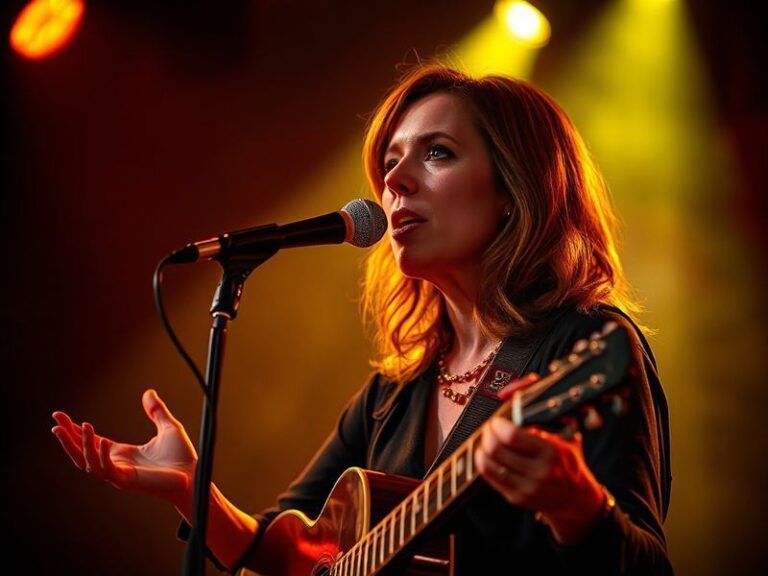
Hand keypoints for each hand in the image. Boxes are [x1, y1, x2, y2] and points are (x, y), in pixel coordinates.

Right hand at [51, 389, 197, 507]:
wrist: (194, 476)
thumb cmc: (182, 457)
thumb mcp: (168, 427)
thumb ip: (156, 411)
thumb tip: (148, 392)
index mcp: (122, 454)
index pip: (92, 441)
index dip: (75, 429)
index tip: (60, 416)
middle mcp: (116, 464)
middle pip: (82, 452)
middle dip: (67, 438)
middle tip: (54, 421)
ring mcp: (119, 474)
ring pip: (89, 462)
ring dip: (81, 446)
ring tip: (80, 426)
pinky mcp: (126, 481)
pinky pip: (106, 469)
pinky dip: (101, 456)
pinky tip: (102, 442)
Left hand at [474, 375, 604, 543]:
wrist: (576, 497)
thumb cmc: (568, 457)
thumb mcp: (566, 428)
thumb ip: (543, 401)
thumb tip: (519, 386)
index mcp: (551, 451)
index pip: (512, 436)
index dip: (498, 423)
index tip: (498, 418)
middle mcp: (539, 472)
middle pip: (496, 448)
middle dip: (488, 432)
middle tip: (491, 426)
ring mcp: (527, 487)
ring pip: (489, 463)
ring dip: (483, 446)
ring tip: (487, 438)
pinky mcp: (517, 498)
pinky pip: (489, 477)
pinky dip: (482, 462)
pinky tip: (485, 453)